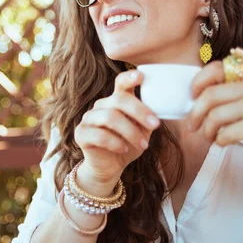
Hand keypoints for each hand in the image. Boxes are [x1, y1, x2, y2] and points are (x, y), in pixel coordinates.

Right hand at [74, 70, 160, 185]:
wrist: (110, 167)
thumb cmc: (127, 144)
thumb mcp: (142, 131)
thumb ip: (148, 118)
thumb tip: (161, 109)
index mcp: (115, 101)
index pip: (120, 83)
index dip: (129, 77)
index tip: (141, 76)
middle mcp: (101, 106)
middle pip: (118, 100)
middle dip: (140, 111)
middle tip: (155, 125)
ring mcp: (89, 118)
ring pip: (110, 117)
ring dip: (131, 132)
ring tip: (143, 145)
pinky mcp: (81, 134)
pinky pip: (99, 135)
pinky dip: (115, 142)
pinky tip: (124, 149)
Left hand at [187, 61, 242, 173]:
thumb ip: (236, 92)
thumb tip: (197, 96)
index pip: (215, 69)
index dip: (197, 83)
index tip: (193, 98)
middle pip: (209, 95)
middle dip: (195, 113)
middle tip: (192, 126)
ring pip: (214, 116)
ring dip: (207, 131)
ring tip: (210, 137)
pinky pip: (224, 133)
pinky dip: (219, 141)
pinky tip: (224, 143)